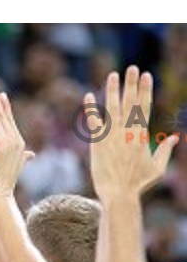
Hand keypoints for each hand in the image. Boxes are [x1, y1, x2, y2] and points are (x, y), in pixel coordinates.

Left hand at [0, 87, 33, 196]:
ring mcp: (5, 144)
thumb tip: (30, 155)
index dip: (4, 106)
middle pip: (2, 116)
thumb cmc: (3, 181)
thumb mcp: (15, 164)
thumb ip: (22, 157)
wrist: (0, 194)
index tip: (0, 94)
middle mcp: (14, 140)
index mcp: (18, 142)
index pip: (10, 120)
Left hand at [87, 66, 177, 200]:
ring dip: (113, 90)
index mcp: (142, 135)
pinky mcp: (98, 143)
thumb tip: (175, 138)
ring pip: (113, 109)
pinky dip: (90, 110)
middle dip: (132, 84)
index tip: (147, 75)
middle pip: (131, 103)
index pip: (145, 107)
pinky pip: (94, 123)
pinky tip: (87, 96)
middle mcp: (128, 133)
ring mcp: (112, 137)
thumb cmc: (138, 183)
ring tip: (113, 75)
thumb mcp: (157, 168)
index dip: (145, 90)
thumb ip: (165, 151)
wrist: (119, 194)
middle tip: (132, 67)